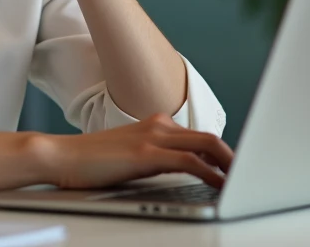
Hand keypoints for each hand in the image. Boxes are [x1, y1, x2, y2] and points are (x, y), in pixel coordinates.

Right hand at [36, 114, 233, 189]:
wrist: (61, 156)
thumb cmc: (92, 161)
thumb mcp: (131, 156)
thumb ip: (156, 158)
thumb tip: (183, 174)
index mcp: (156, 124)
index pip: (198, 136)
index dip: (222, 151)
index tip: (235, 167)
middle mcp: (158, 125)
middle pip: (208, 137)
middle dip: (232, 156)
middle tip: (249, 174)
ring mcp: (153, 137)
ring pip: (205, 145)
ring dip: (228, 163)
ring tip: (243, 180)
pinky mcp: (146, 153)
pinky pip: (189, 161)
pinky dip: (210, 172)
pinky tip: (220, 184)